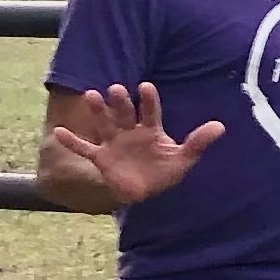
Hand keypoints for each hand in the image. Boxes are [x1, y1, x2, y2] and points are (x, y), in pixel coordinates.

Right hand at [51, 83, 224, 203]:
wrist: (147, 192)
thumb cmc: (165, 171)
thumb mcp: (184, 158)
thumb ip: (198, 142)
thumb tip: (220, 126)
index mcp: (151, 129)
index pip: (150, 111)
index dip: (148, 100)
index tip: (146, 87)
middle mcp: (130, 132)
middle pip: (124, 113)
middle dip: (120, 102)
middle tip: (116, 88)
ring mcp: (114, 143)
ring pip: (104, 124)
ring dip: (98, 111)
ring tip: (90, 95)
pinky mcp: (101, 158)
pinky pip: (85, 148)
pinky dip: (72, 141)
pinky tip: (58, 132)